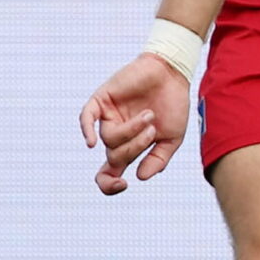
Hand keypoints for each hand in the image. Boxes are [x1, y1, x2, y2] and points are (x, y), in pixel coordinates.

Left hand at [79, 53, 191, 194]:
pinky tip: (90, 143)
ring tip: (149, 115)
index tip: (123, 185)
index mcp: (129, 147)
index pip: (110, 173)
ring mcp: (108, 117)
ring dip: (130, 131)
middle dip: (135, 146)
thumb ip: (158, 159)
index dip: (109, 185)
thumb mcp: (172, 138)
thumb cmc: (173, 105)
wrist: (172, 74)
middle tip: (152, 129)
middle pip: (114, 155)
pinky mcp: (102, 100)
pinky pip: (87, 117)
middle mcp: (116, 135)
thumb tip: (140, 176)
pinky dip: (86, 130)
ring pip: (108, 138)